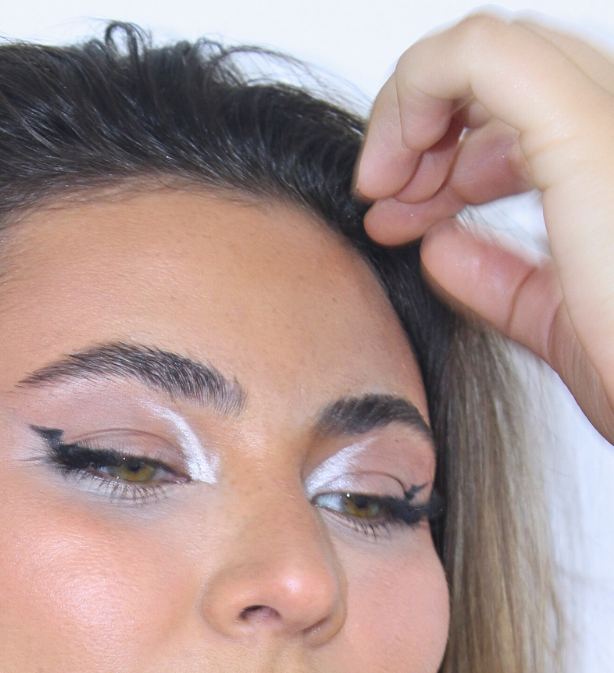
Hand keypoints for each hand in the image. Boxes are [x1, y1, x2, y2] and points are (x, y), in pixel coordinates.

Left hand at [356, 11, 613, 443]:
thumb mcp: (560, 323)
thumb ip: (504, 280)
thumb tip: (439, 247)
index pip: (529, 111)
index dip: (449, 150)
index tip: (397, 214)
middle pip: (507, 78)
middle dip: (426, 131)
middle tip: (381, 204)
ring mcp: (612, 121)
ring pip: (488, 52)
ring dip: (413, 113)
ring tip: (380, 195)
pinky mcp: (582, 132)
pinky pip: (480, 56)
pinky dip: (415, 91)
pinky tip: (389, 170)